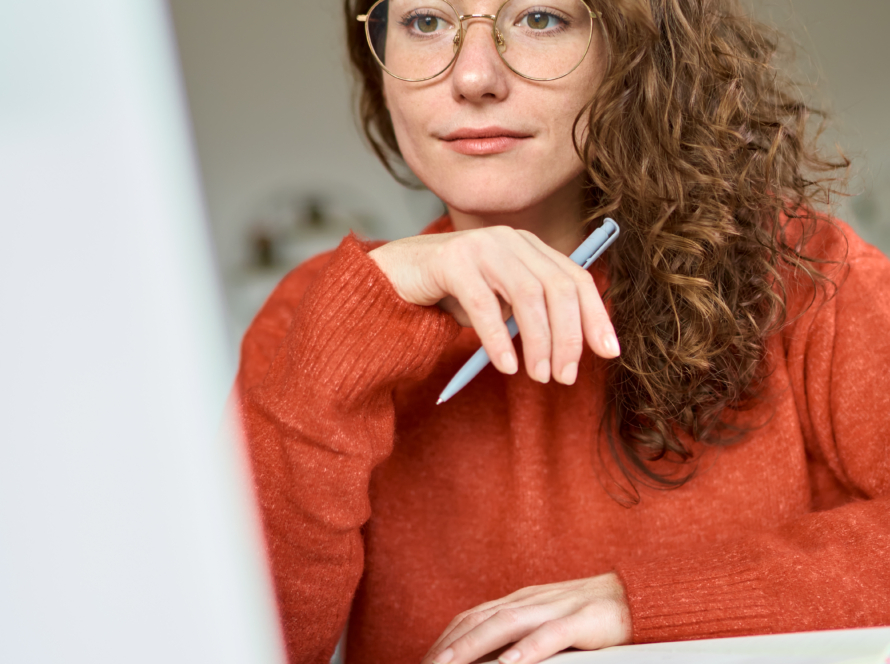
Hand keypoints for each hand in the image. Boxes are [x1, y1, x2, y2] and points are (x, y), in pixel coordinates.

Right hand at [367, 226, 619, 385]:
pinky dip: (499, 339)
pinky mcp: (452, 260)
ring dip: (539, 341)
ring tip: (539, 376)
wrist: (394, 276)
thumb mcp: (500, 303)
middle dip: (569, 336)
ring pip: (527, 295)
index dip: (596, 315)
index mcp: (529, 247)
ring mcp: (481, 246)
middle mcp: (511, 240)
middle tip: (566, 376)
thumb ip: (531, 315)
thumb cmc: (451, 293)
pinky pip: (484, 304)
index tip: (609, 352)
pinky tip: (506, 365)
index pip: (576, 278)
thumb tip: (570, 350)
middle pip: (558, 287)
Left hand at [420, 572, 631, 663]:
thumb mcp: (545, 620)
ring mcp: (556, 607)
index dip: (447, 637)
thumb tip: (486, 657)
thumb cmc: (587, 614)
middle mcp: (531, 600)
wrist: (635, 595)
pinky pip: (552, 633)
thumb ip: (517, 633)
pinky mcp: (583, 619)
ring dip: (474, 646)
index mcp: (520, 601)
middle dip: (450, 645)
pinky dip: (528, 648)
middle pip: (481, 619)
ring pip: (506, 624)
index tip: (427, 659)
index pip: (473, 616)